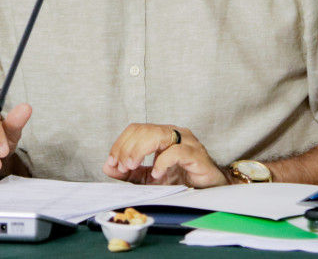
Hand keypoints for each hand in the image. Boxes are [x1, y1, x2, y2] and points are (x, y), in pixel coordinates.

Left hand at [103, 124, 228, 187]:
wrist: (210, 189)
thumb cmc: (183, 179)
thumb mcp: (150, 177)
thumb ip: (130, 172)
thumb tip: (108, 167)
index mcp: (161, 135)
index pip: (135, 129)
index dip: (120, 143)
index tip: (111, 162)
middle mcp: (173, 133)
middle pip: (144, 129)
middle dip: (127, 147)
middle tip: (121, 166)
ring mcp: (186, 142)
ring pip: (158, 135)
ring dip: (139, 151)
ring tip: (132, 166)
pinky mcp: (196, 154)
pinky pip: (176, 151)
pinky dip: (162, 162)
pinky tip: (157, 174)